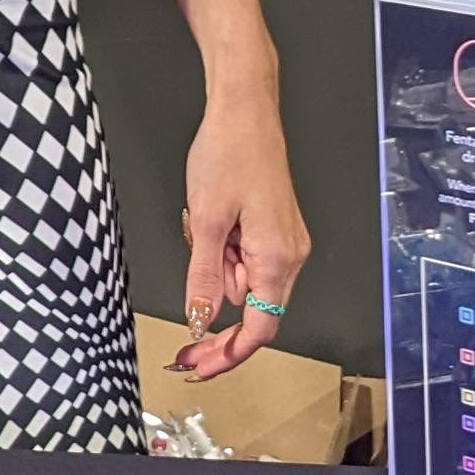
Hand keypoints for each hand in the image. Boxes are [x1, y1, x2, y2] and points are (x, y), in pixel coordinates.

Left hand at [171, 98, 310, 381]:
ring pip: (246, 282)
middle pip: (254, 310)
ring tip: (201, 226)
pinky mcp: (276, 228)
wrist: (245, 109)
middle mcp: (290, 253)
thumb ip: (204, 276)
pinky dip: (225, 254)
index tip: (200, 366)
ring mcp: (286, 241)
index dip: (229, 354)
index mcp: (278, 256)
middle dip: (217, 316)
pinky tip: (212, 223)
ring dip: (217, 273)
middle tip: (184, 337)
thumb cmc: (230, 152)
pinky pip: (247, 259)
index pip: (260, 328)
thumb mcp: (206, 221)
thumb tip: (200, 320)